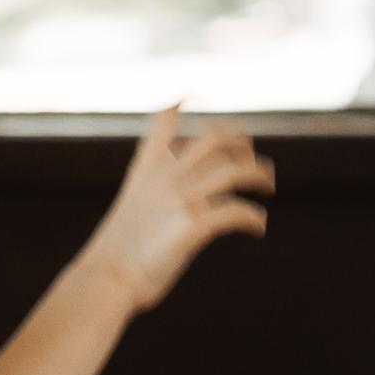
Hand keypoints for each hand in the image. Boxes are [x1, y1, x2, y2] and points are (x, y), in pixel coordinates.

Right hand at [79, 106, 275, 311]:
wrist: (107, 276)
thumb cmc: (117, 250)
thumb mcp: (131, 206)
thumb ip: (153, 190)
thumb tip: (178, 192)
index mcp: (146, 168)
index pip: (165, 121)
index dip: (182, 104)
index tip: (194, 98)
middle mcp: (166, 176)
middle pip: (216, 137)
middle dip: (241, 142)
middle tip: (251, 158)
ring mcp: (181, 199)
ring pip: (237, 170)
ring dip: (260, 175)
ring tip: (267, 187)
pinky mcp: (195, 226)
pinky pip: (239, 213)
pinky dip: (255, 219)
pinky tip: (257, 228)